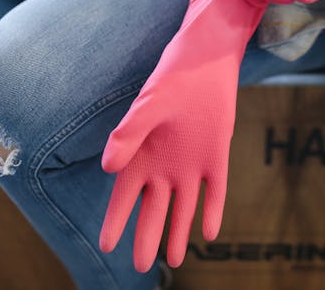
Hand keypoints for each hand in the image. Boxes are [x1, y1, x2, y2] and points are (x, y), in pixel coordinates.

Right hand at [99, 0, 265, 271]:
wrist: (209, 58)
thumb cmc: (172, 77)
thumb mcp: (149, 105)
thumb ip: (129, 134)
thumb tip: (109, 168)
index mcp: (141, 152)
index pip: (124, 195)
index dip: (116, 219)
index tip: (107, 245)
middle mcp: (164, 163)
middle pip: (152, 208)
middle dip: (145, 236)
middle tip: (140, 267)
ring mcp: (192, 162)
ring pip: (183, 206)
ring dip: (178, 231)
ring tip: (172, 259)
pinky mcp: (217, 155)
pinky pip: (216, 189)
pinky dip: (213, 210)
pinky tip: (211, 233)